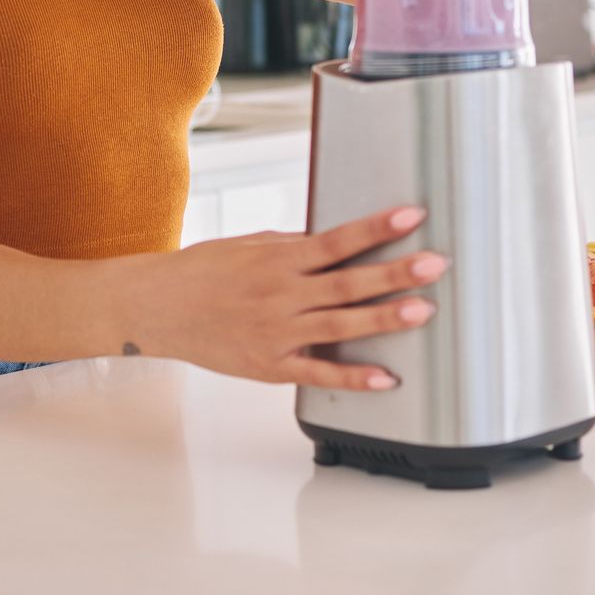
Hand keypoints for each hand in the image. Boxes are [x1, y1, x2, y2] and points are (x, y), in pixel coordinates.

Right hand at [127, 205, 446, 389]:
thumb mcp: (250, 245)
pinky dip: (353, 377)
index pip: (338, 240)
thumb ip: (295, 246)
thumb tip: (336, 243)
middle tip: (436, 264)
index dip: (377, 228)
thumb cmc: (204, 271)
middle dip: (396, 273)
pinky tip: (386, 379)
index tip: (413, 215)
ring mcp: (278, 333)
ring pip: (341, 326)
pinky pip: (318, 373)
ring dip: (385, 319)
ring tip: (423, 310)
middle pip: (348, 283)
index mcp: (279, 259)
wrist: (158, 308)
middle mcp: (282, 295)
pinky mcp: (271, 367)